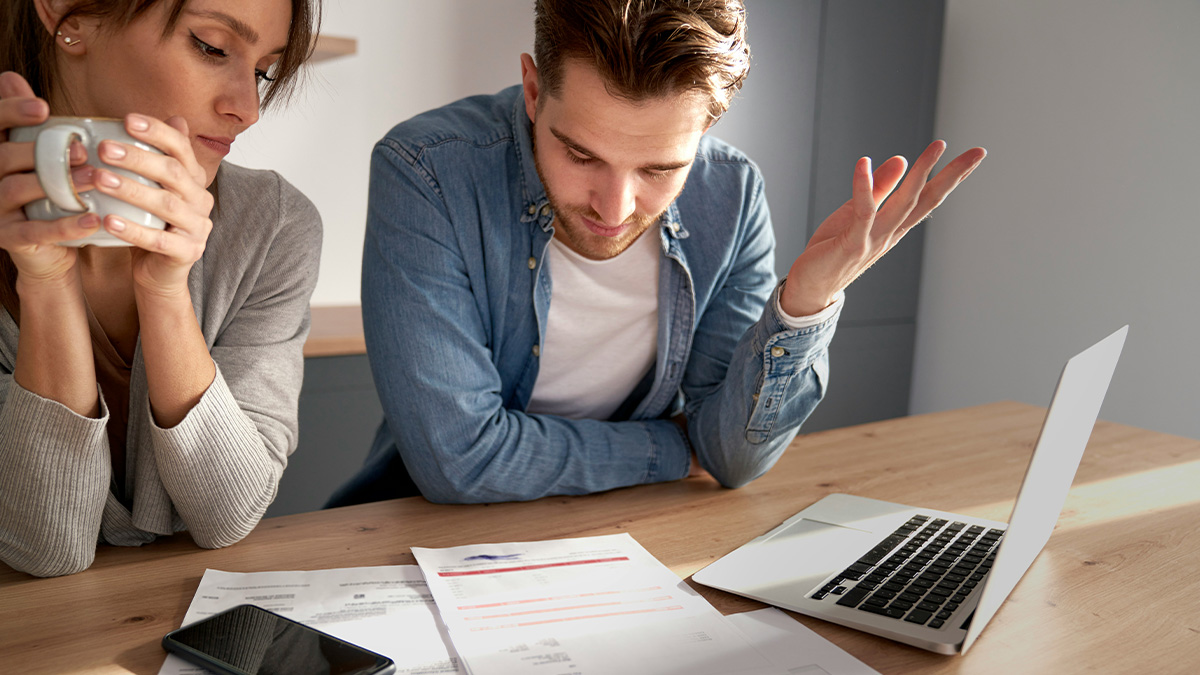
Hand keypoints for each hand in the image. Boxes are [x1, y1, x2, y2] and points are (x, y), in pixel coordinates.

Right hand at [0, 72, 99, 285]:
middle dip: (44, 151)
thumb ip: (31, 124)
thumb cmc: (50, 195)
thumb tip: (8, 76)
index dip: (11, 111)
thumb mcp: (40, 158)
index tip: (43, 108)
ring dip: (58, 183)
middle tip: (85, 152)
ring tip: (94, 179)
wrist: (50, 249)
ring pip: (17, 189)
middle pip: (4, 156)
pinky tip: (92, 218)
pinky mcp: (9, 237)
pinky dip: (65, 225)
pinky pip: (36, 230)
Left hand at [91, 113, 213, 297]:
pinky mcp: (188, 252)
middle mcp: (201, 200)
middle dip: (138, 157)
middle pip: (173, 172)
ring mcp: (198, 227)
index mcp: (194, 179)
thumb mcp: (155, 187)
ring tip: (99, 180)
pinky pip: (158, 240)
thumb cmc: (152, 223)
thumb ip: (161, 156)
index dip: (157, 131)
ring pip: (166, 204)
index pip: (181, 147)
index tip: (127, 119)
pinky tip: (108, 220)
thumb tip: (175, 116)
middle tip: (103, 149)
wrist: (162, 271)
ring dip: (131, 190)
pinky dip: (132, 230)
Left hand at [780, 141, 985, 315]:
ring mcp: (873, 239)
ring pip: (904, 204)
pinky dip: (864, 187)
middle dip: (953, 175)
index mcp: (894, 226)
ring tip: (938, 147)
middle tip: (978, 152)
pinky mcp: (852, 243)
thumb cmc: (832, 251)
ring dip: (920, 174)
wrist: (811, 287)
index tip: (976, 155)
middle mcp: (890, 233)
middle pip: (927, 200)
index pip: (928, 197)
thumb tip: (902, 160)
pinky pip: (862, 212)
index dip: (952, 176)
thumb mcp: (857, 214)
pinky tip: (864, 163)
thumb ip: (880, 189)